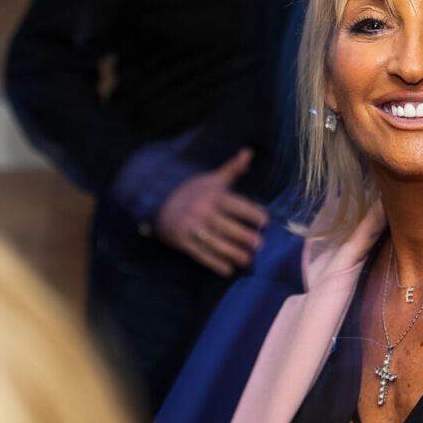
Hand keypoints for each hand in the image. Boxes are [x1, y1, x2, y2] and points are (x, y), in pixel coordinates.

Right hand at [156, 149, 267, 276]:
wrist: (157, 200)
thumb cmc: (193, 191)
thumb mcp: (212, 179)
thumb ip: (232, 169)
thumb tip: (248, 152)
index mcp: (212, 195)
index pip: (235, 203)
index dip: (250, 212)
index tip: (265, 221)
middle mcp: (201, 210)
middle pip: (224, 225)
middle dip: (242, 235)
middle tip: (259, 244)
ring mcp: (191, 227)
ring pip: (213, 241)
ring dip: (231, 252)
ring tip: (247, 260)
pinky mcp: (182, 241)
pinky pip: (200, 254)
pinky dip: (213, 263)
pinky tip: (228, 270)